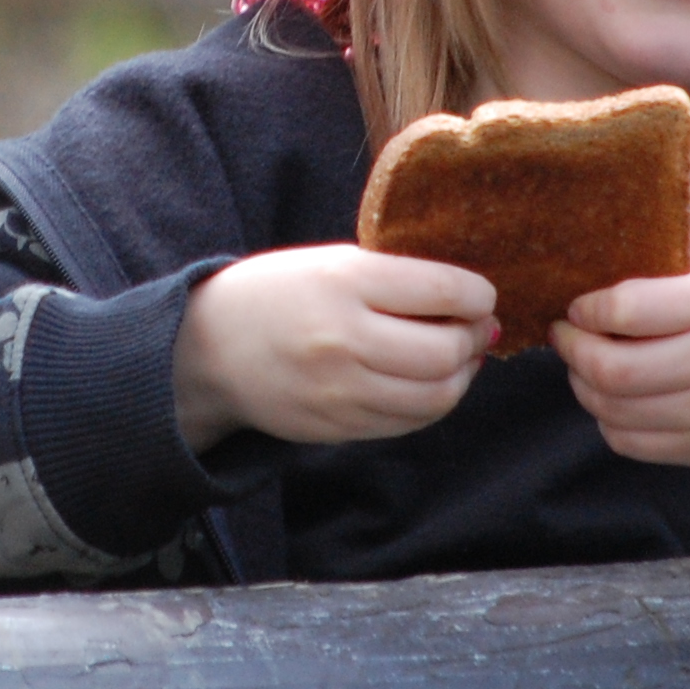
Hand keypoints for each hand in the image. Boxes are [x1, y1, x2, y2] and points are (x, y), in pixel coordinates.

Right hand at [174, 245, 496, 451]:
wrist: (208, 349)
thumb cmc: (277, 293)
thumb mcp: (330, 261)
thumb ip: (397, 277)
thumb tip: (474, 305)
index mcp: (343, 280)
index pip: (443, 290)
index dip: (478, 295)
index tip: (481, 295)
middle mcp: (343, 338)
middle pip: (446, 351)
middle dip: (474, 337)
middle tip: (475, 326)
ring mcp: (340, 390)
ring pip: (437, 396)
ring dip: (462, 376)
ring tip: (457, 357)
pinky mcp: (338, 426)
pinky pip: (409, 422)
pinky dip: (433, 402)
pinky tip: (428, 381)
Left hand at [547, 267, 689, 470]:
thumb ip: (662, 288)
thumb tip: (588, 299)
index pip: (625, 309)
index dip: (587, 309)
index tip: (579, 307)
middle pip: (612, 369)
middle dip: (572, 350)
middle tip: (565, 335)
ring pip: (613, 410)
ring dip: (583, 385)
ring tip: (586, 366)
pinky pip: (631, 444)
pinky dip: (608, 420)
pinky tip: (614, 400)